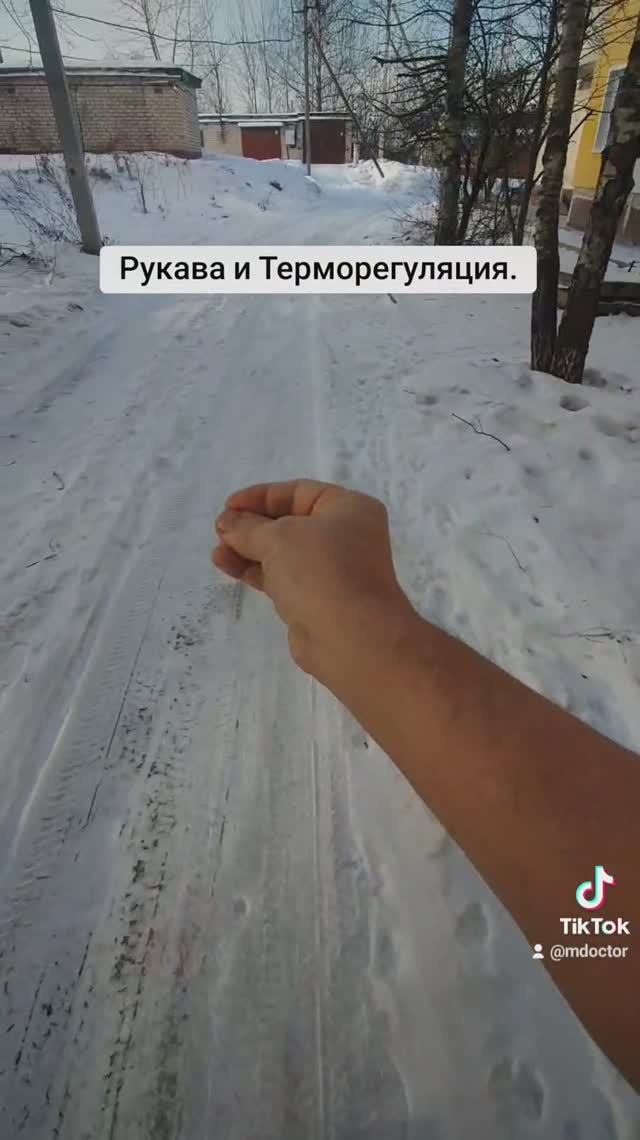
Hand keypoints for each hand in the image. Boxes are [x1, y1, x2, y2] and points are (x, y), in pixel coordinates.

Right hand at [212, 479, 415, 692]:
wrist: (350, 638)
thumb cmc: (321, 572)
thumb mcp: (279, 538)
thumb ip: (248, 527)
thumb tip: (227, 522)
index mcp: (349, 509)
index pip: (298, 493)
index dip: (260, 496)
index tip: (229, 507)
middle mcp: (344, 536)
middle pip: (289, 522)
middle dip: (251, 526)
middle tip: (219, 531)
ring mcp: (331, 570)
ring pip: (283, 552)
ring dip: (248, 550)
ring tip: (217, 553)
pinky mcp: (316, 599)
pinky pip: (281, 577)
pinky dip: (255, 571)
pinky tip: (227, 567)